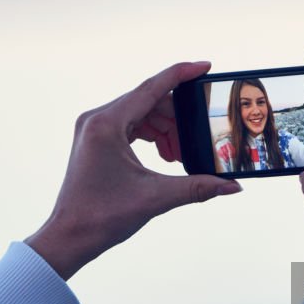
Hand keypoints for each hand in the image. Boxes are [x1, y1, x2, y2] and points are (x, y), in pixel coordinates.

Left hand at [26, 61, 242, 279]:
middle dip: (176, 117)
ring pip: (140, 113)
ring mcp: (93, 128)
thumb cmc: (102, 217)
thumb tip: (233, 186)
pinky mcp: (95, 139)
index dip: (181, 74)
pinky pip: (130, 125)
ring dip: (165, 128)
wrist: (70, 237)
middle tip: (197, 137)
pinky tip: (166, 155)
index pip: (151, 88)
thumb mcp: (156, 197)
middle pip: (148, 101)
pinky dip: (151, 135)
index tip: (205, 66)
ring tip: (180, 155)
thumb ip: (198, 187)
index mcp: (106, 124)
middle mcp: (96, 119)